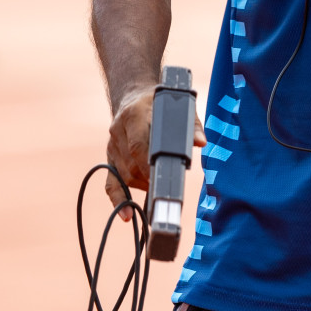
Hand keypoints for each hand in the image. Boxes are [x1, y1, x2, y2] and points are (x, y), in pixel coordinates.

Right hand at [103, 88, 207, 220]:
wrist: (133, 95)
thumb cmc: (160, 103)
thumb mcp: (179, 105)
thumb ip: (191, 124)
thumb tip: (200, 142)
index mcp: (135, 114)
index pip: (138, 144)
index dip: (148, 163)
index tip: (161, 177)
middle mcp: (119, 130)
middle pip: (130, 163)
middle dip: (148, 178)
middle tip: (166, 187)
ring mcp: (112, 145)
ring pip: (123, 174)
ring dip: (142, 185)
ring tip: (158, 188)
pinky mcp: (110, 157)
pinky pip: (110, 182)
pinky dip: (118, 199)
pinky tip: (126, 215)